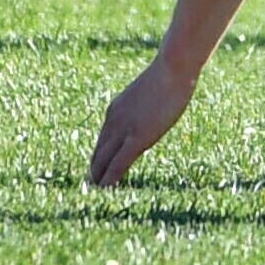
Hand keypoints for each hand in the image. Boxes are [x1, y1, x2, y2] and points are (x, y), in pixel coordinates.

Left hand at [87, 57, 198, 187]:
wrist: (172, 67)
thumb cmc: (169, 75)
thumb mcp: (150, 93)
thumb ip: (145, 108)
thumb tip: (152, 113)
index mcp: (115, 110)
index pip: (102, 142)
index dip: (99, 159)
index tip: (99, 172)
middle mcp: (112, 121)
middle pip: (97, 154)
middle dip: (94, 172)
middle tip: (92, 190)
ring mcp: (123, 129)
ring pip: (102, 161)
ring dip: (98, 179)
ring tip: (95, 196)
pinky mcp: (137, 137)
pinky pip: (118, 163)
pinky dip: (109, 179)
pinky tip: (105, 191)